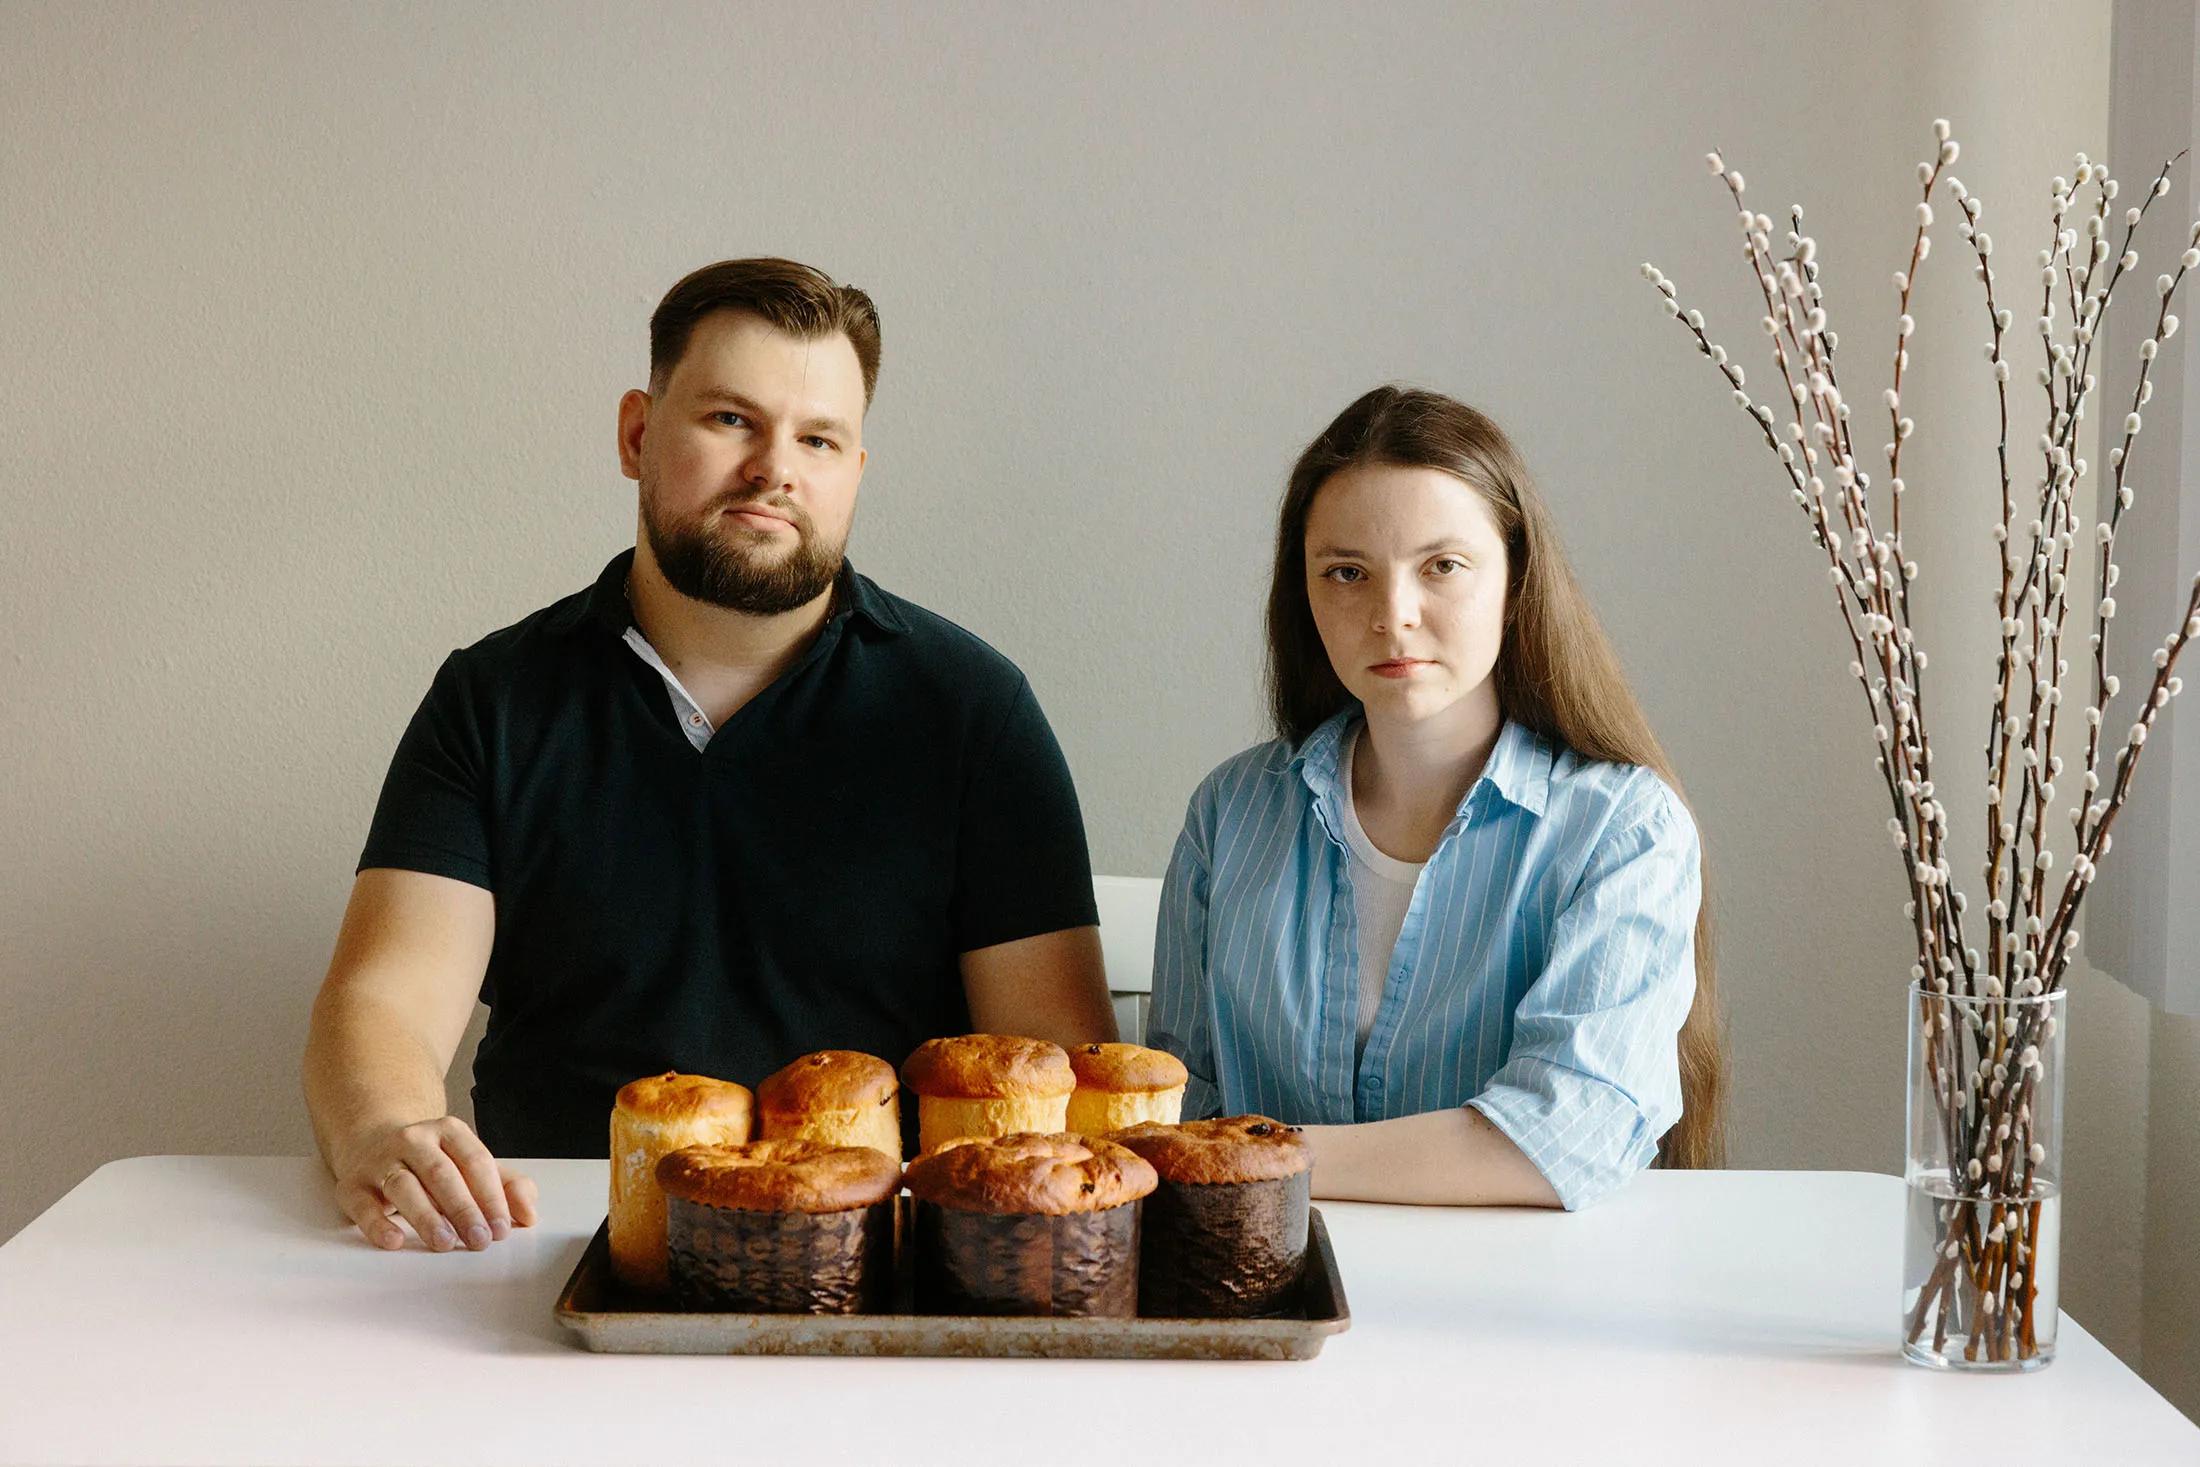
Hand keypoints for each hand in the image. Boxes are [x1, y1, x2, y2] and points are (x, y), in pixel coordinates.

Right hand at [332, 1116, 538, 1250]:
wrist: (372, 1140)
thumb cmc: (431, 1161)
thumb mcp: (470, 1164)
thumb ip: (506, 1186)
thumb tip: (529, 1214)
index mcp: (449, 1131)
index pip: (475, 1161)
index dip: (491, 1196)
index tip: (502, 1227)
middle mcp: (413, 1140)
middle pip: (442, 1174)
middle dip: (463, 1208)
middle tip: (479, 1240)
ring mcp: (380, 1161)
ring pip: (404, 1186)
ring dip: (426, 1216)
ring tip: (444, 1242)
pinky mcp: (352, 1185)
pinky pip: (363, 1205)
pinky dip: (377, 1225)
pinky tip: (395, 1241)